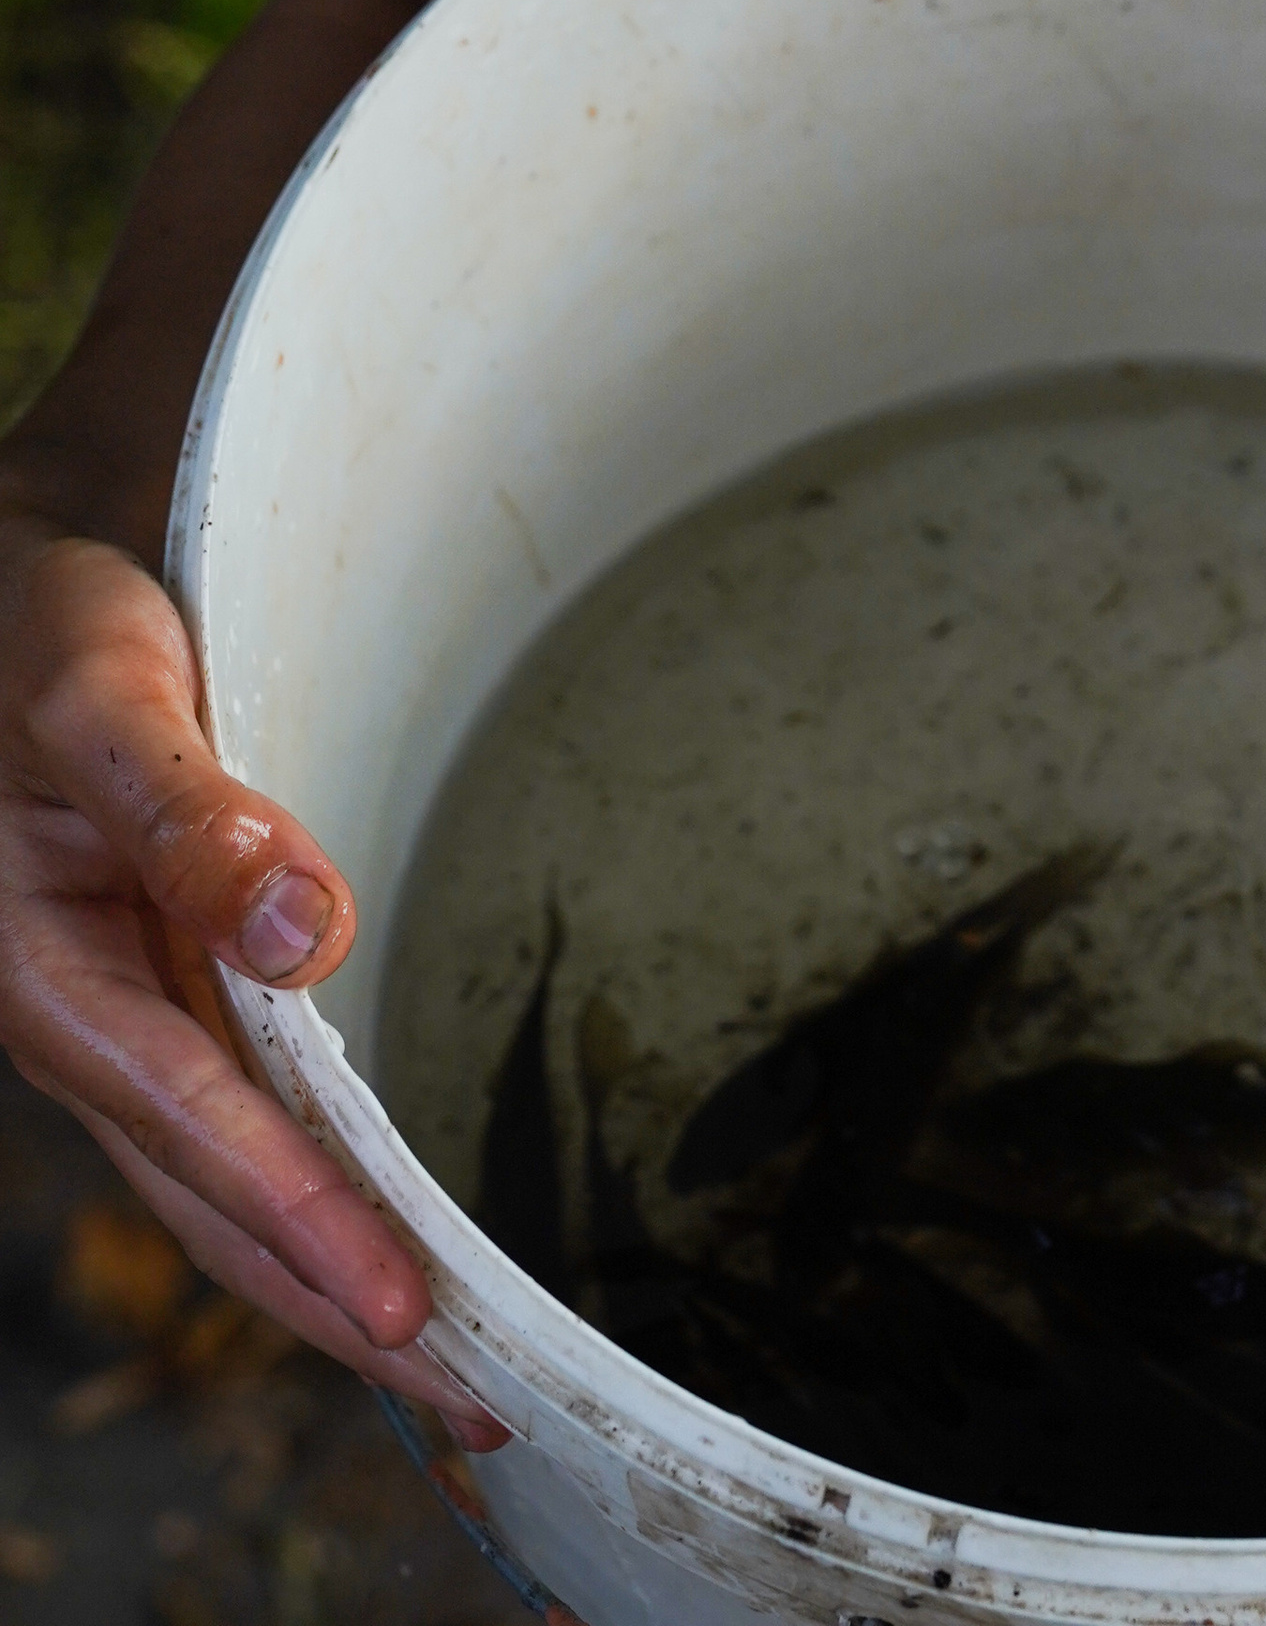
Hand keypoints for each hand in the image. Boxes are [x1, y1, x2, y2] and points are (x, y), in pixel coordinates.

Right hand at [0, 514, 503, 1443]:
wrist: (12, 608)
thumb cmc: (42, 638)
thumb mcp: (103, 696)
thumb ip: (192, 811)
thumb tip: (301, 924)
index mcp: (50, 978)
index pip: (198, 1128)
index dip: (302, 1223)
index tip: (400, 1311)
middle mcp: (86, 1028)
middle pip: (217, 1206)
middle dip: (336, 1309)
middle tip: (476, 1400)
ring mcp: (125, 1023)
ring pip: (229, 1188)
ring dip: (330, 1278)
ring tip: (454, 1366)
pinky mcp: (161, 1000)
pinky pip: (236, 1128)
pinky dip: (309, 1202)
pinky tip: (377, 1240)